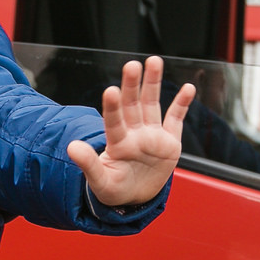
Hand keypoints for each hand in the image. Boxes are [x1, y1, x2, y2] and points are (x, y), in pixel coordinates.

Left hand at [67, 57, 195, 207]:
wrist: (135, 198)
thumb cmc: (115, 189)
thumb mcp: (101, 182)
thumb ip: (89, 165)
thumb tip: (71, 147)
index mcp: (118, 144)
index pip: (114, 122)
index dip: (112, 107)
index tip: (110, 90)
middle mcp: (134, 134)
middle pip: (132, 105)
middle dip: (132, 85)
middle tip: (132, 65)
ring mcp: (152, 135)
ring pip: (152, 104)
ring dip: (153, 83)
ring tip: (154, 61)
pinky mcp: (169, 142)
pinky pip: (175, 119)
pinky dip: (182, 104)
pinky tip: (188, 87)